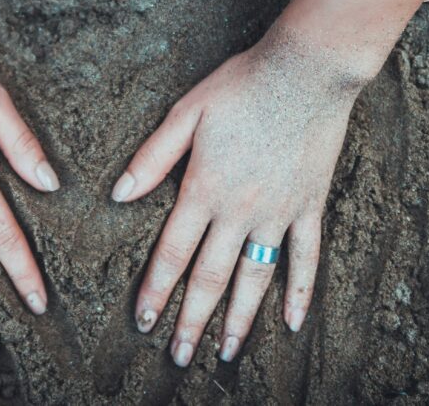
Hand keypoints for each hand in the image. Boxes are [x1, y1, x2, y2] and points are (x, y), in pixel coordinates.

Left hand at [111, 27, 369, 365]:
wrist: (306, 71)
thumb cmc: (241, 85)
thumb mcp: (186, 113)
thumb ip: (152, 158)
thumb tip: (118, 195)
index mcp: (204, 189)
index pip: (173, 252)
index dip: (156, 289)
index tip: (142, 321)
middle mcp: (241, 211)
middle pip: (210, 277)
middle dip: (190, 320)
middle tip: (178, 356)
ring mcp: (279, 213)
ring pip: (255, 279)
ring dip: (238, 319)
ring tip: (225, 352)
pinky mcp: (309, 206)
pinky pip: (306, 259)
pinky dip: (300, 293)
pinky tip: (291, 323)